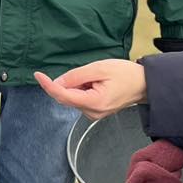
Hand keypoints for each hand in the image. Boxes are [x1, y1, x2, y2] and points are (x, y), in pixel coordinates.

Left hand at [33, 60, 147, 119]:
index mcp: (94, 103)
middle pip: (66, 97)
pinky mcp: (94, 112)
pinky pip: (79, 99)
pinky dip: (81, 89)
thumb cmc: (126, 74)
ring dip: (77, 85)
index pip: (63, 95)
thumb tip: (57, 82)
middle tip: (88, 73)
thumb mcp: (100, 68)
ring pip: (72, 97)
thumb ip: (76, 76)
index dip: (48, 85)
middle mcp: (92, 113)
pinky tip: (96, 83)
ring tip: (97, 78)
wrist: (145, 85)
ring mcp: (93, 114)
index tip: (38, 75)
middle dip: (69, 82)